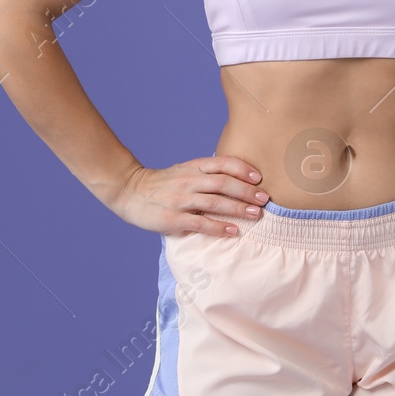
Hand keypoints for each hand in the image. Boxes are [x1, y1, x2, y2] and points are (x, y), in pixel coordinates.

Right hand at [107, 156, 267, 236]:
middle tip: (265, 199)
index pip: (222, 163)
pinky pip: (200, 223)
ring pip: (215, 202)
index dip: (242, 169)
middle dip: (247, 191)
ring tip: (256, 215)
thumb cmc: (162, 184)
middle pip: (223, 183)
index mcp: (192, 167)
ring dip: (238, 208)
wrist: (129, 191)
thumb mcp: (184, 171)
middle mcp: (188, 181)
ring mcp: (180, 199)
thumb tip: (237, 180)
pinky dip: (219, 227)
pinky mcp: (173, 218)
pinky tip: (233, 231)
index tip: (259, 178)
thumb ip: (206, 173)